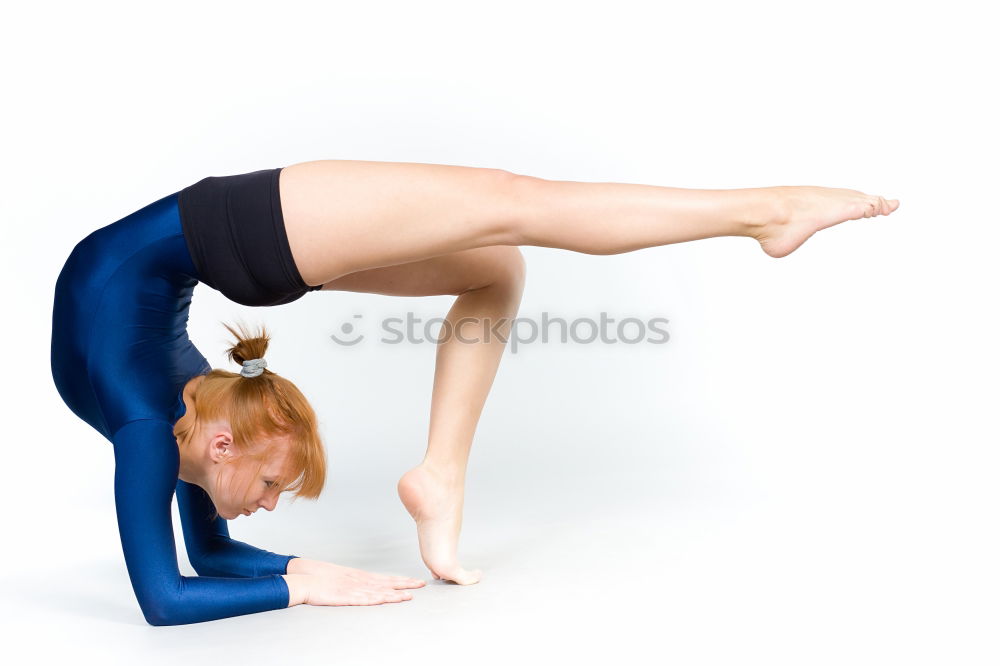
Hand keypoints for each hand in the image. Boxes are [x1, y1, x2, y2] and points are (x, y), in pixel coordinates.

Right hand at [283, 557, 424, 606]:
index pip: (386, 578)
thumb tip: (368, 586)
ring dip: (394, 594)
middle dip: (405, 584)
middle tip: (422, 584)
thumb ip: (356, 581)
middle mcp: (360, 581)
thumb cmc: (322, 577)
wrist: (305, 577)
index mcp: (360, 576)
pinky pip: (362, 599)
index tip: (415, 581)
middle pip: (387, 583)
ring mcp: (353, 588)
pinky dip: (375, 599)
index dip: (401, 580)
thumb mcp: (343, 577)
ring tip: (409, 595)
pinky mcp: (344, 597)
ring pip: (378, 592)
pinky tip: (385, 600)